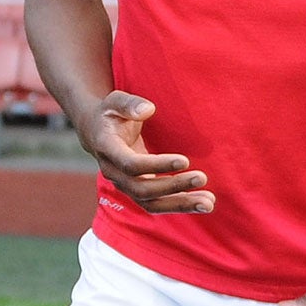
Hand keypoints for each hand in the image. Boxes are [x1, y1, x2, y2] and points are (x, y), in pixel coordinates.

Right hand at [75, 90, 211, 213]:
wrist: (96, 132)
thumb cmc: (110, 113)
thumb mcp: (115, 100)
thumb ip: (130, 104)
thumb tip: (148, 109)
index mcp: (107, 149)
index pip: (130, 165)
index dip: (157, 165)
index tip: (185, 160)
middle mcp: (113, 173)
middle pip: (142, 189)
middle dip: (173, 186)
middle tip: (202, 177)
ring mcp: (125, 185)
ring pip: (151, 203)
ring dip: (180, 204)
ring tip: (208, 203)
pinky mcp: (137, 191)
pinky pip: (158, 204)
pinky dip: (180, 205)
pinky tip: (205, 203)